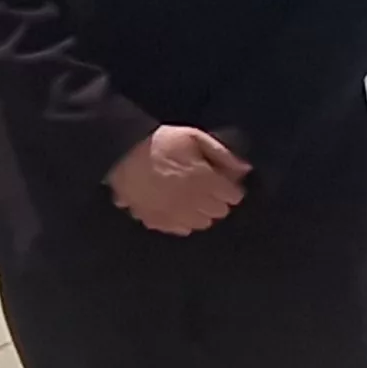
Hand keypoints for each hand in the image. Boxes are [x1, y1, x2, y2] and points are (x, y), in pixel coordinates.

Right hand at [108, 124, 248, 235]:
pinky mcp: (154, 219)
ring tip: (194, 200)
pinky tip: (177, 209)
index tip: (225, 182)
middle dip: (219, 201)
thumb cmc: (161, 142)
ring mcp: (172, 213)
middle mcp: (191, 201)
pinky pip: (178, 230)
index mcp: (204, 180)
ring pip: (201, 224)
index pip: (233, 196)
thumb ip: (222, 154)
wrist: (120, 152)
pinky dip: (182, 222)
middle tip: (210, 190)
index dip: (232, 188)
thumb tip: (246, 169)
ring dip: (202, 213)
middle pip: (219, 212)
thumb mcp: (195, 137)